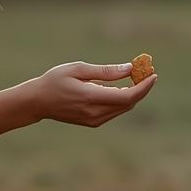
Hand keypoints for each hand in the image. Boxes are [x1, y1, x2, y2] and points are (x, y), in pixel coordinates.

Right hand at [23, 61, 156, 127]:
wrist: (37, 102)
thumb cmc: (55, 80)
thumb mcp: (78, 69)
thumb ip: (105, 71)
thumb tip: (129, 68)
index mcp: (91, 98)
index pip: (127, 97)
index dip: (143, 87)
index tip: (153, 75)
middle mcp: (95, 113)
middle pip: (129, 103)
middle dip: (141, 88)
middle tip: (146, 71)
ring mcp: (94, 120)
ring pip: (123, 108)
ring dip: (133, 93)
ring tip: (136, 76)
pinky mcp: (93, 122)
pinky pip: (115, 111)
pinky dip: (123, 99)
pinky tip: (122, 87)